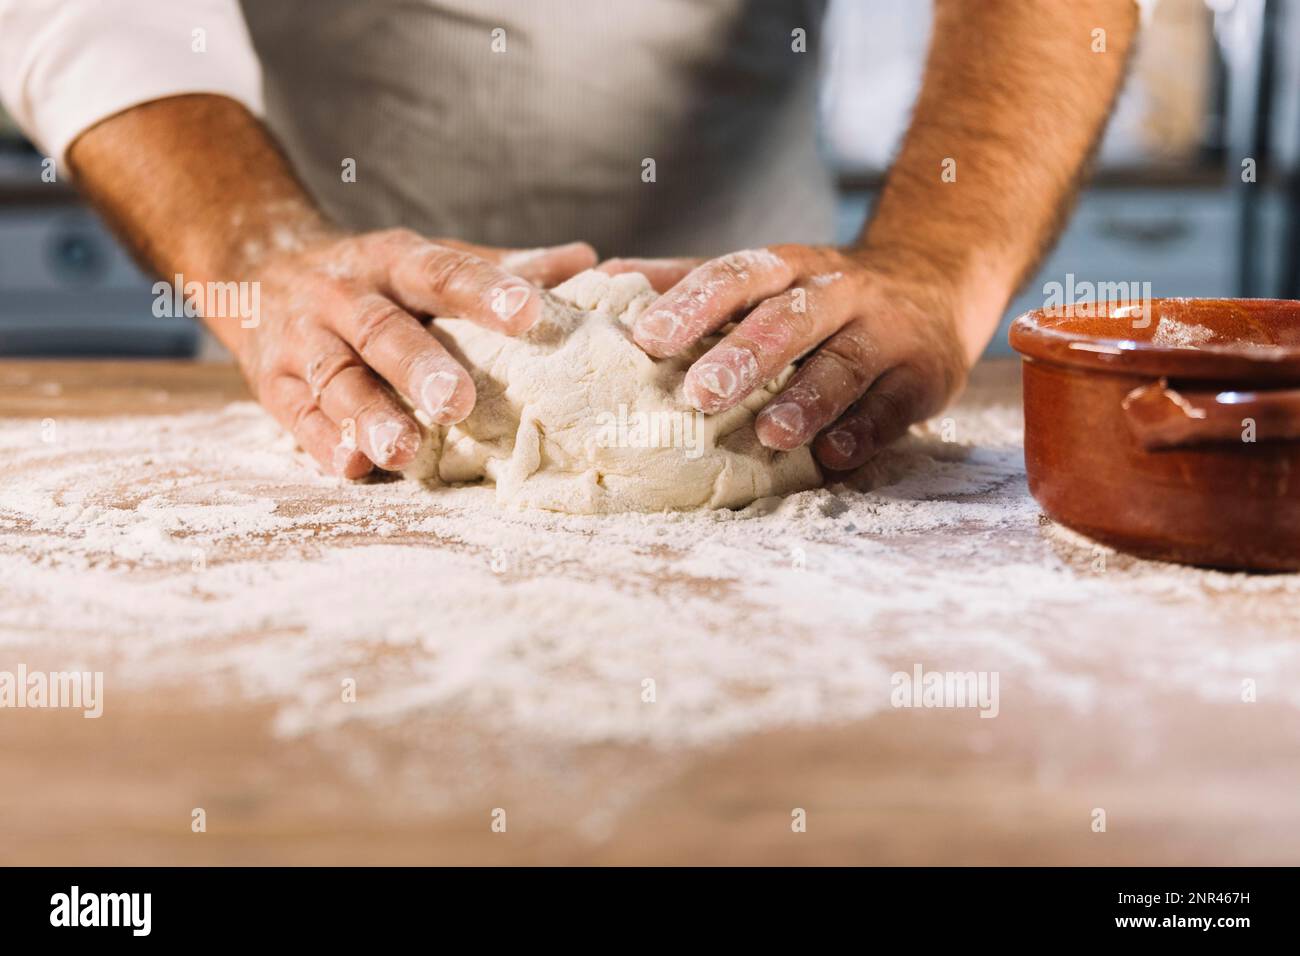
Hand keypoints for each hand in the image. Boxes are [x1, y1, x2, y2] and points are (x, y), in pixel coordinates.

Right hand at [234, 230, 595, 476]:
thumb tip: (587, 261)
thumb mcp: (426, 260)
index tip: (530, 313)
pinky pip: (295, 413)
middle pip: (382, 330)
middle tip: (460, 402)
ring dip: (367, 415)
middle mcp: (343, 294)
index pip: (443, 271)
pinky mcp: (271, 382)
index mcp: (394, 261)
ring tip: (403, 451)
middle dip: (419, 366)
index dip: (486, 290)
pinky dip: (322, 442)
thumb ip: (500, 267)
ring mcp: (303, 339)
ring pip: (334, 377)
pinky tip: (353, 468)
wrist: (257, 266)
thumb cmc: (373, 278)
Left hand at [622, 245, 969, 470]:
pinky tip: (834, 457)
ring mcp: (885, 331)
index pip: (736, 276)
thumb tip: (601, 280)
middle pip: (788, 317)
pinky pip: (893, 404)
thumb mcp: (764, 277)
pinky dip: (864, 431)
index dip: (693, 304)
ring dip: (807, 398)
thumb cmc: (820, 294)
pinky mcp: (923, 374)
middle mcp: (837, 292)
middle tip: (698, 393)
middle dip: (744, 354)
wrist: (936, 281)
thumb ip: (689, 282)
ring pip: (845, 361)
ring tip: (770, 433)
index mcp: (787, 268)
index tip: (647, 338)